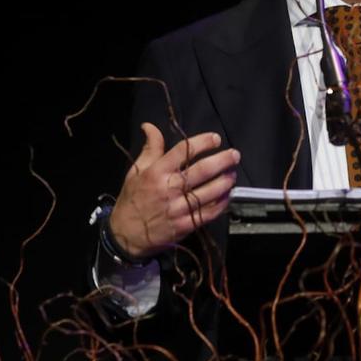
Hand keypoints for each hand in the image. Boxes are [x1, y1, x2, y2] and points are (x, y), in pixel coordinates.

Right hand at [107, 123, 239, 259]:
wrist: (126, 234)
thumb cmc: (133, 198)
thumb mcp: (136, 171)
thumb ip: (150, 148)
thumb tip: (150, 126)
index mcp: (156, 172)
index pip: (183, 151)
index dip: (202, 142)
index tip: (216, 139)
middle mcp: (169, 188)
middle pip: (202, 170)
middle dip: (222, 160)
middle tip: (235, 155)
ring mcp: (178, 208)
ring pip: (210, 192)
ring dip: (225, 181)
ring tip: (233, 174)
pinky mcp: (185, 225)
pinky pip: (209, 212)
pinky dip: (222, 203)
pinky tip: (228, 195)